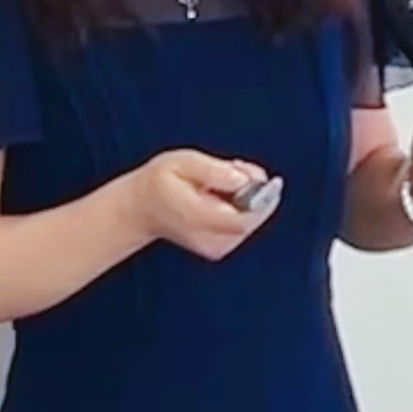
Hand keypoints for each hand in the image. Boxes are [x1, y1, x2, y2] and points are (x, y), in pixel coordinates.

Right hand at [126, 149, 272, 260]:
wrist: (143, 209)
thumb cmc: (162, 182)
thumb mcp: (183, 162)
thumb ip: (215, 170)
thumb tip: (245, 181)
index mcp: (196, 217)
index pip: (243, 219)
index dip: (263, 199)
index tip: (269, 180)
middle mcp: (208, 239)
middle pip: (251, 221)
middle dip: (256, 193)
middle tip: (237, 168)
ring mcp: (215, 249)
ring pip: (251, 223)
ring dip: (249, 199)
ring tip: (224, 179)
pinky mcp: (220, 249)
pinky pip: (244, 226)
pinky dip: (244, 208)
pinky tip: (224, 194)